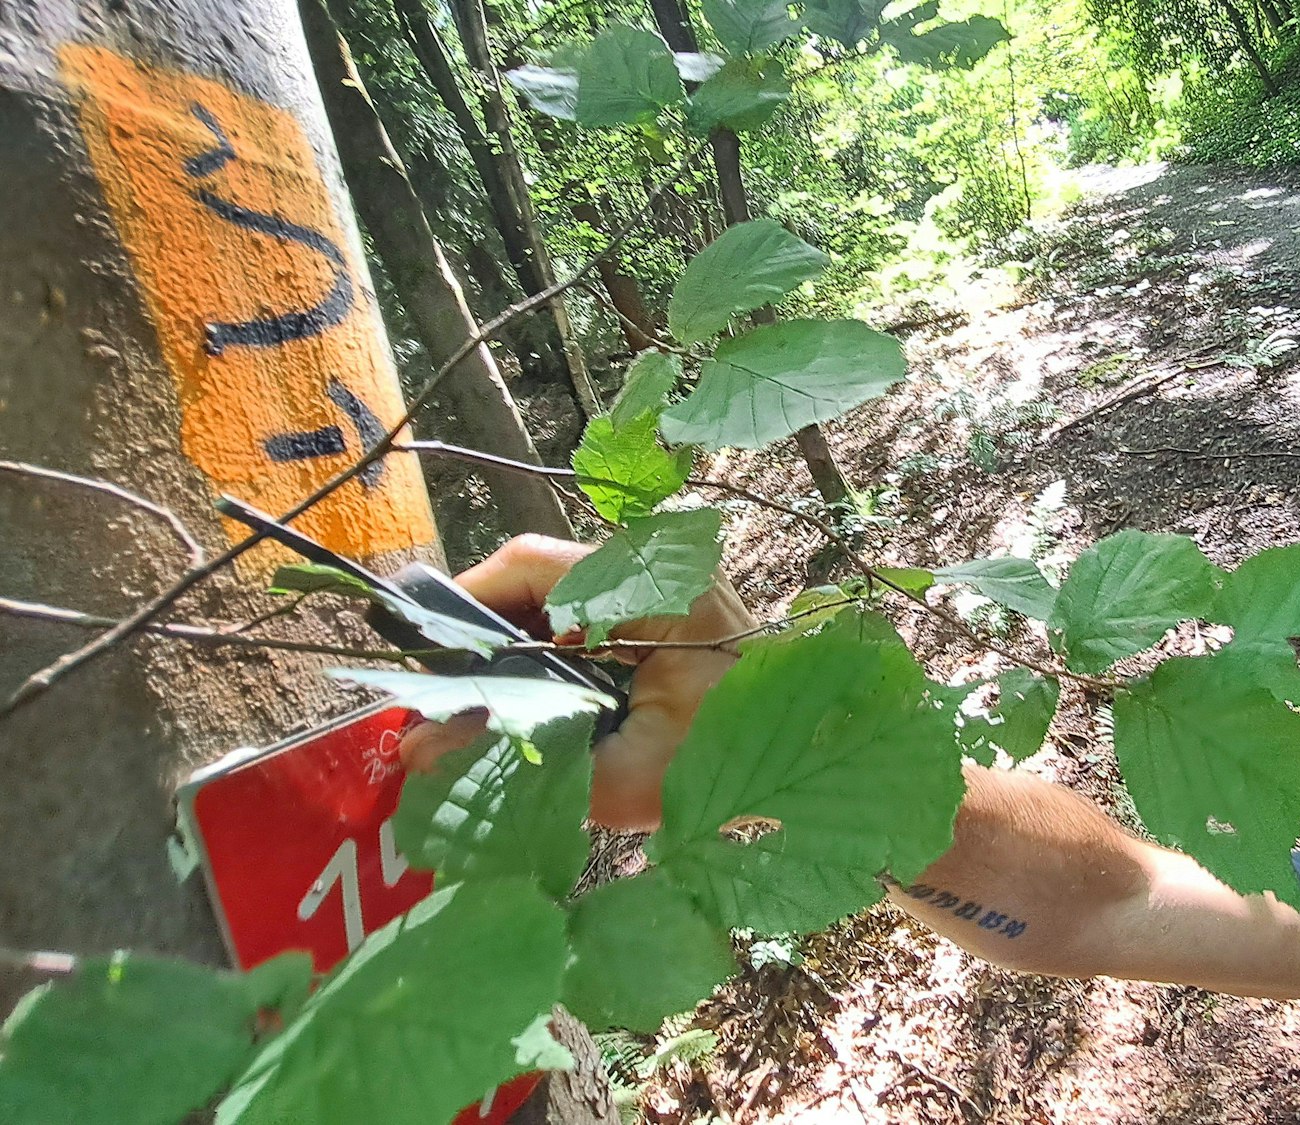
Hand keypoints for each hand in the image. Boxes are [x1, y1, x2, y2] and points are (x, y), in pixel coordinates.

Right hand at [398, 534, 754, 829]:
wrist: (822, 767)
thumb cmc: (734, 769)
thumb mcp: (622, 777)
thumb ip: (518, 759)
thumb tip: (416, 753)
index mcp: (653, 584)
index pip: (530, 564)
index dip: (465, 607)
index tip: (427, 665)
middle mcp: (666, 560)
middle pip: (542, 574)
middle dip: (489, 633)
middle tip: (450, 698)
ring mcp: (677, 574)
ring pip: (567, 590)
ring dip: (523, 641)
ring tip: (490, 701)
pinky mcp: (681, 598)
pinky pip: (599, 606)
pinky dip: (562, 645)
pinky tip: (547, 693)